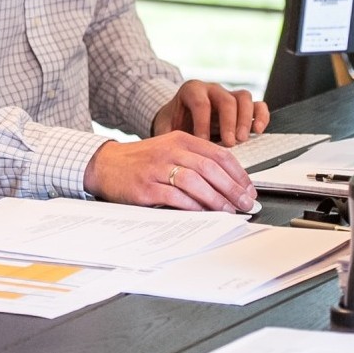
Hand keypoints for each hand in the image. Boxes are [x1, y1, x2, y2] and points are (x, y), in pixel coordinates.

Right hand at [83, 130, 256, 211]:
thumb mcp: (170, 149)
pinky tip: (203, 213)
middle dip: (232, 188)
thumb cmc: (142, 160)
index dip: (238, 173)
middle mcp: (170, 150)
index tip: (248, 189)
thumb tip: (227, 183)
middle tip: (245, 203)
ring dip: (215, 199)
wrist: (105, 164)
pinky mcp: (145, 187)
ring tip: (228, 210)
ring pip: (195, 181)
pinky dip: (192, 206)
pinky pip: (174, 197)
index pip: (219, 153)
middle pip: (210, 168)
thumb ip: (195, 160)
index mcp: (181, 139)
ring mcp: (157, 168)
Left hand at [152, 80, 268, 146]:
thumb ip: (167, 137)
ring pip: (244, 98)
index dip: (203, 123)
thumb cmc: (174, 122)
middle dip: (228, 123)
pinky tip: (258, 131)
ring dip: (245, 120)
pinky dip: (261, 117)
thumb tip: (168, 155)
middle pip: (226, 99)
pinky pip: (258, 105)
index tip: (203, 141)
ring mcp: (229, 96)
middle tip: (229, 143)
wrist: (179, 116)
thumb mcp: (165, 127)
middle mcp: (212, 90)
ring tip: (242, 139)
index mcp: (192, 91)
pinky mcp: (243, 107)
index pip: (201, 103)